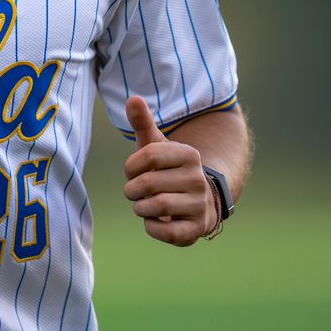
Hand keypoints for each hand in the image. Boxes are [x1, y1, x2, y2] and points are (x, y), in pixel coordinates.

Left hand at [122, 95, 216, 246]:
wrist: (196, 201)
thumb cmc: (167, 170)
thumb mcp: (155, 146)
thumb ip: (142, 123)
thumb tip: (132, 98)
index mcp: (189, 154)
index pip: (148, 156)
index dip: (130, 166)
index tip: (132, 171)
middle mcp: (198, 179)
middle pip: (147, 183)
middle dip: (131, 189)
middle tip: (135, 191)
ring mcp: (200, 205)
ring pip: (155, 207)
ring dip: (140, 208)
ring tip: (144, 204)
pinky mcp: (197, 229)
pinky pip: (166, 232)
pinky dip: (151, 227)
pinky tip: (153, 220)